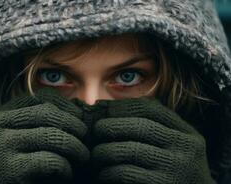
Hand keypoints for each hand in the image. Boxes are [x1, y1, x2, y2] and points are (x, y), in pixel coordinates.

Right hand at [0, 87, 89, 183]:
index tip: (80, 118)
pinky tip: (66, 173)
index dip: (67, 106)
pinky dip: (66, 167)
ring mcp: (0, 147)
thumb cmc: (21, 162)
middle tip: (85, 137)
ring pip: (52, 135)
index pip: (41, 97)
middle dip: (74, 125)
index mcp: (2, 113)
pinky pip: (52, 161)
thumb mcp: (26, 135)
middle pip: (48, 113)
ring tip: (82, 156)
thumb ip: (44, 120)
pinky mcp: (11, 171)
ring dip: (75, 147)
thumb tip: (79, 109)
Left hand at [91, 97, 214, 183]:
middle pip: (139, 126)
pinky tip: (103, 173)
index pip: (151, 109)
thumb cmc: (173, 174)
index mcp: (186, 133)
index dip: (123, 107)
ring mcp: (175, 169)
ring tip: (95, 154)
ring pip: (129, 150)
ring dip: (105, 150)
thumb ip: (153, 128)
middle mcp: (185, 148)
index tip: (104, 109)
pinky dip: (108, 171)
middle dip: (111, 126)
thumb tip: (111, 108)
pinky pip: (125, 173)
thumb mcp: (173, 148)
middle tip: (95, 130)